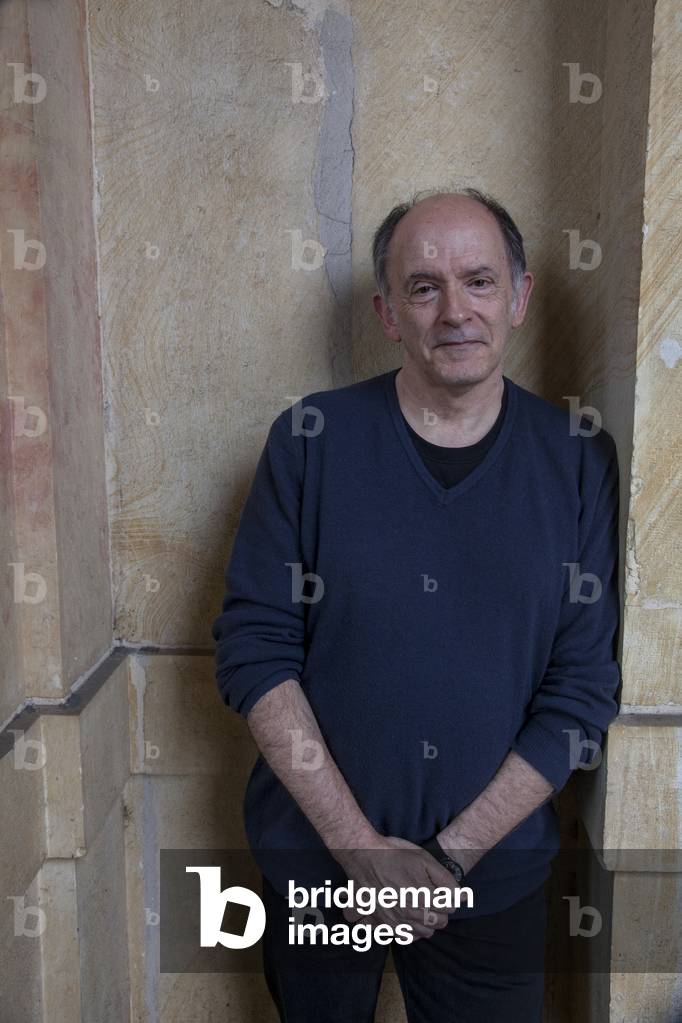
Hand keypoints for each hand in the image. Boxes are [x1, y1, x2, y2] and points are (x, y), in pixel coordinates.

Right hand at [333, 833, 456, 939]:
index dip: (447, 896)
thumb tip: (464, 896)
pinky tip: (405, 917)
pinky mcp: (381, 924)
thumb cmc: (395, 854)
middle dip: (438, 911)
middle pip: (437, 924)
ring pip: (421, 933)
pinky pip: (402, 937)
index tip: (439, 888)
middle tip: (429, 896)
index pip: (449, 908)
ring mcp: (395, 922)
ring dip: (424, 923)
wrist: (363, 855)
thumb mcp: (425, 859)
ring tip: (418, 906)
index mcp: (425, 899)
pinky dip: (408, 931)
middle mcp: (411, 916)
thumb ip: (447, 880)